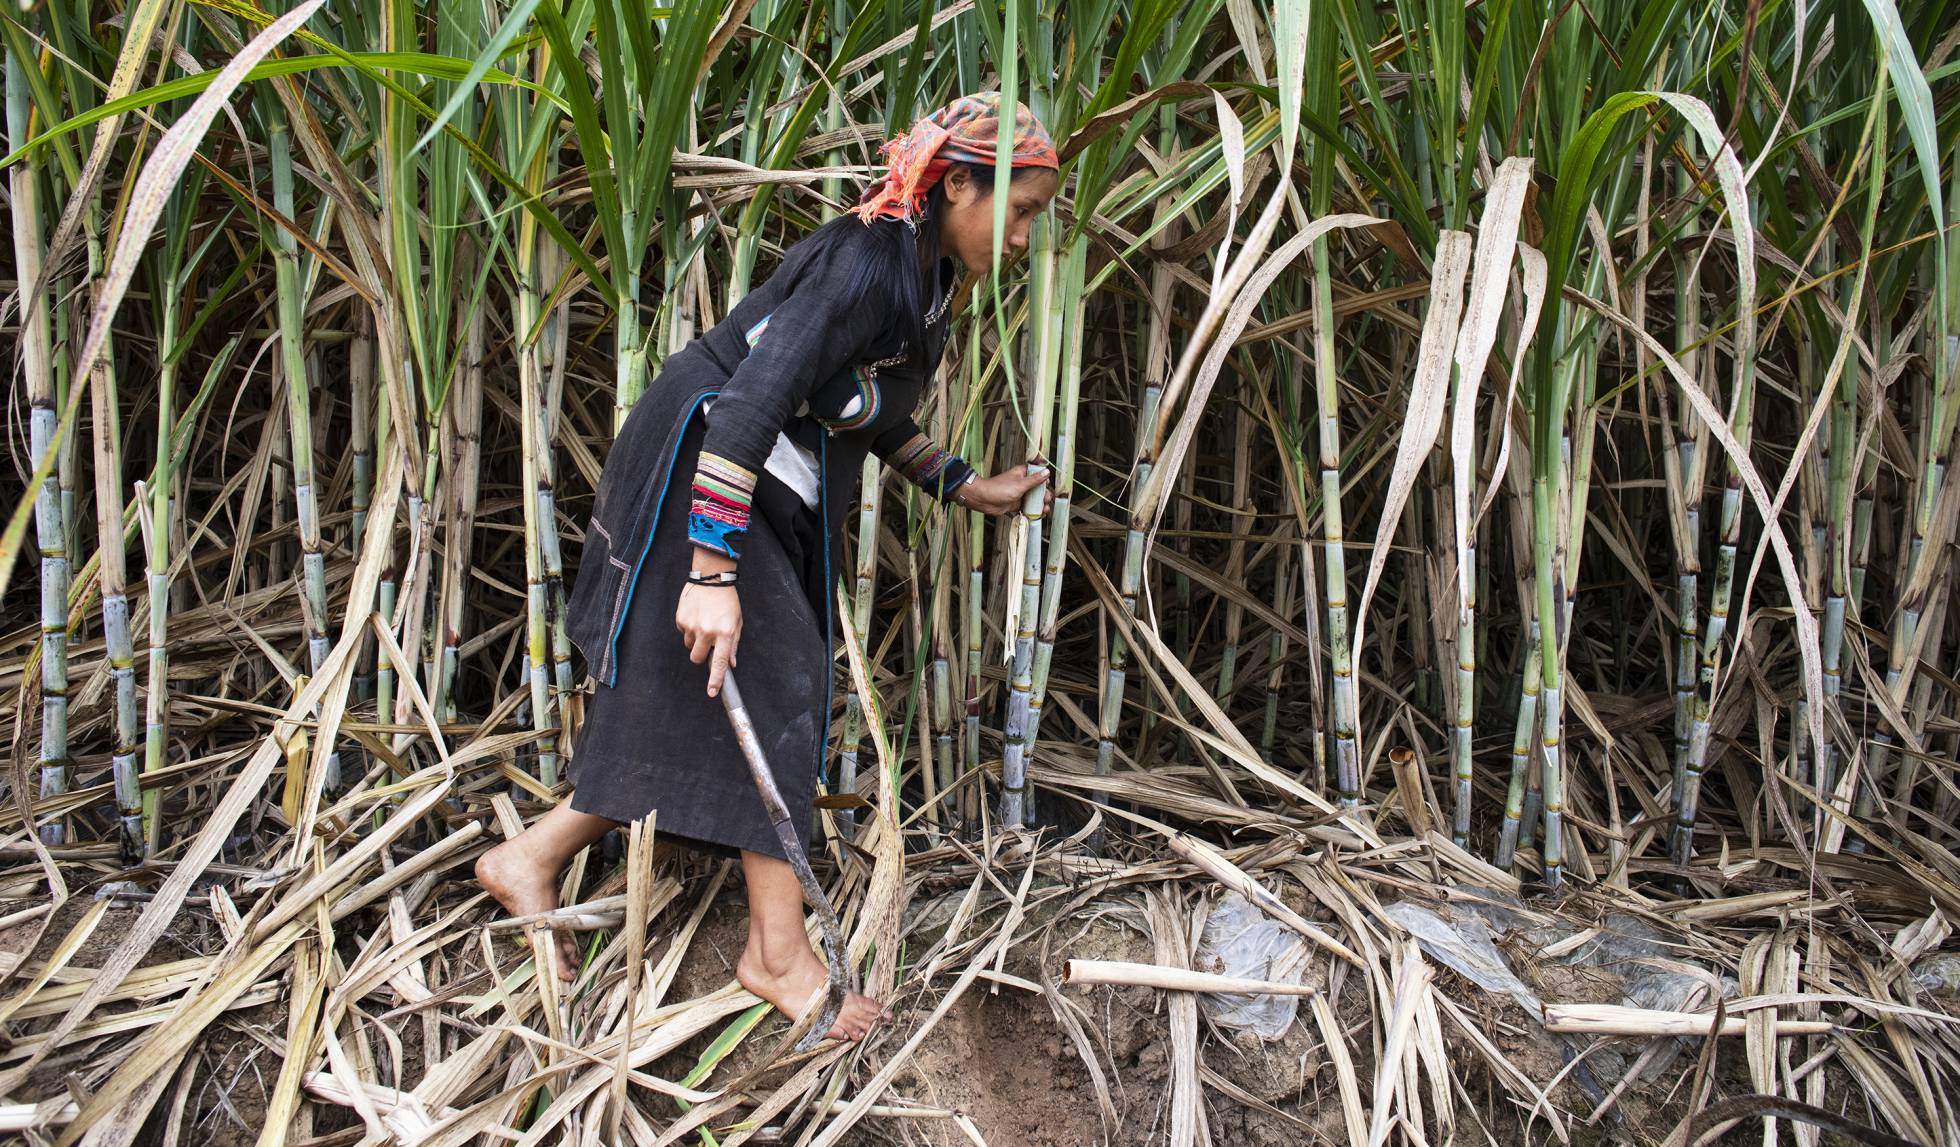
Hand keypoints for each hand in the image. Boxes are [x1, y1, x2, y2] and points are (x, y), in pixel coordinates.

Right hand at [676, 555, 741, 696]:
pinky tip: (696, 616)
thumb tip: (730, 664)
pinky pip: (682, 633)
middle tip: (708, 642)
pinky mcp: (680, 619)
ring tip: (703, 623)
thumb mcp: (737, 622)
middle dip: (701, 655)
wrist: (711, 578)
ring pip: (689, 646)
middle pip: (697, 658)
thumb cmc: (727, 601)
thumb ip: (732, 645)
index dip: (715, 680)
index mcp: (724, 633)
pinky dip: (688, 629)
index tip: (712, 692)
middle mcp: (707, 632)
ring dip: (695, 641)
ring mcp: (692, 626)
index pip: (719, 663)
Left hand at [953, 462, 1053, 515]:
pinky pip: (1027, 507)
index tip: (1047, 487)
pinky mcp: (1016, 504)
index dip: (1045, 481)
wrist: (983, 500)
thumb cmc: (999, 488)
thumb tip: (1047, 471)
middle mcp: (1022, 483)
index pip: (1038, 475)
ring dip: (1040, 505)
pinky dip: (1033, 511)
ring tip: (1044, 511)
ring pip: (1034, 499)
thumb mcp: (1020, 484)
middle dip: (1044, 496)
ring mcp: (1020, 494)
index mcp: (1023, 474)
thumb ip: (1034, 480)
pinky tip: (1038, 515)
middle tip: (1046, 501)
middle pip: (1038, 489)